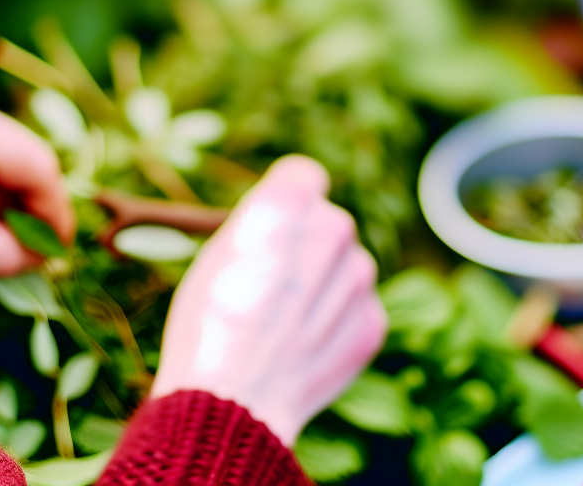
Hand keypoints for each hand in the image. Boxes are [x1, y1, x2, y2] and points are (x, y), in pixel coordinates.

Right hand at [150, 155, 385, 445]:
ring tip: (280, 324)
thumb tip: (290, 218)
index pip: (303, 176)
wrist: (230, 405)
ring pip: (345, 267)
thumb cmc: (209, 324)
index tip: (271, 228)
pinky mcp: (373, 323)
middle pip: (327, 223)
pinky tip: (301, 348)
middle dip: (305, 247)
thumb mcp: (217, 255)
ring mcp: (360, 278)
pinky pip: (356, 309)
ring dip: (322, 287)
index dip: (284, 202)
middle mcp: (334, 228)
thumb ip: (263, 223)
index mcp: (290, 202)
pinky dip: (334, 325)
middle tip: (270, 287)